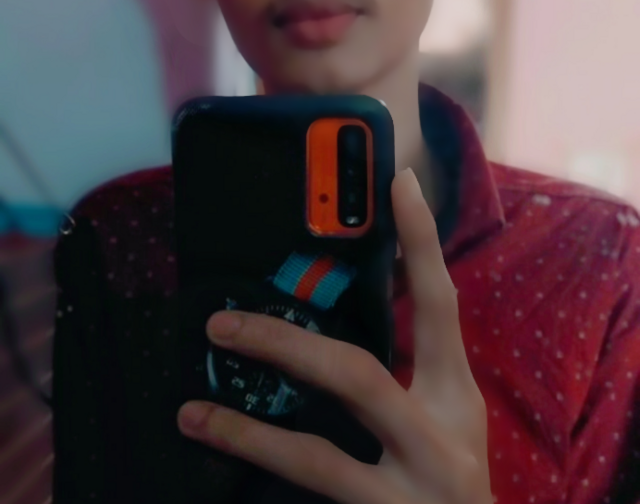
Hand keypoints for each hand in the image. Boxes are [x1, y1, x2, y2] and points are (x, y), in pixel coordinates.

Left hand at [177, 169, 491, 503]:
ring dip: (249, 436)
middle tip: (222, 324)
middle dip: (283, 345)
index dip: (421, 242)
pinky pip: (314, 497)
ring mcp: (409, 494)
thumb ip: (404, 373)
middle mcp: (438, 440)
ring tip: (194, 413)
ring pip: (319, 458)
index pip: (440, 303)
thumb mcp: (445, 418)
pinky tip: (225, 461)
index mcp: (454, 395)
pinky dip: (265, 476)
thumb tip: (331, 319)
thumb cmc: (450, 476)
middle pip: (356, 375)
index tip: (397, 182)